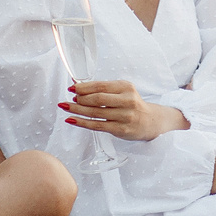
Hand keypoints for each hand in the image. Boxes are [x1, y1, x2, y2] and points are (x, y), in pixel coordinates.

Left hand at [63, 79, 183, 141]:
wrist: (149, 121)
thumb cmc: (131, 104)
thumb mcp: (122, 92)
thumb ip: (103, 89)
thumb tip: (77, 85)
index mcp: (126, 87)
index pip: (101, 86)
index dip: (84, 87)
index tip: (71, 88)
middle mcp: (127, 100)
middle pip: (98, 99)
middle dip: (80, 99)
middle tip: (68, 99)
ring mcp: (125, 116)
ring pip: (96, 113)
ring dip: (77, 110)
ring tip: (65, 107)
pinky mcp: (121, 129)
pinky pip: (97, 125)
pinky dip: (82, 123)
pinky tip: (71, 120)